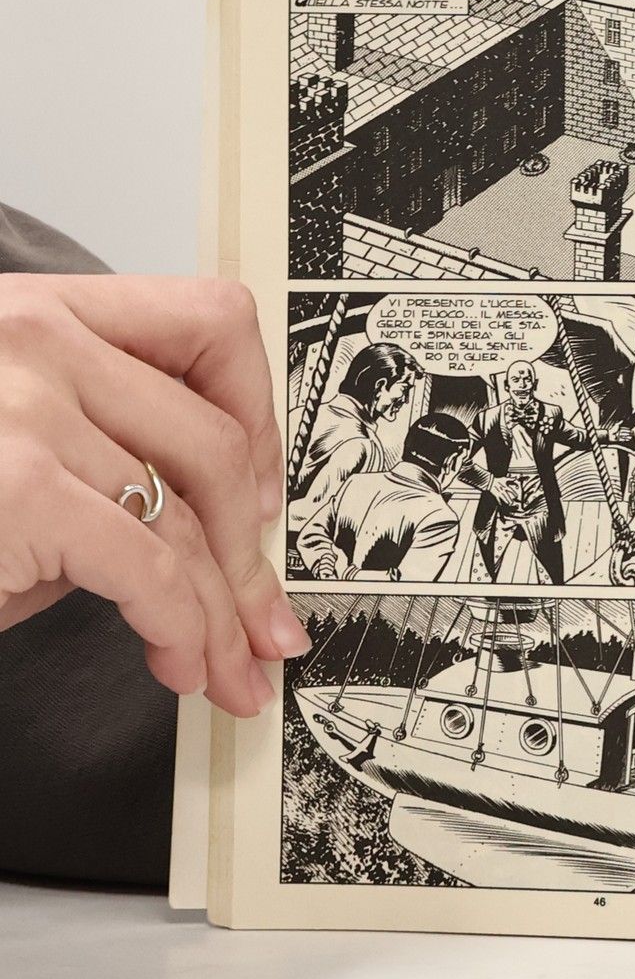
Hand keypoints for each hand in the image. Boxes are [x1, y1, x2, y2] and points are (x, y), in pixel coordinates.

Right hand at [0, 275, 306, 716]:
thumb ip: (95, 455)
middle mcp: (36, 339)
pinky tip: (179, 661)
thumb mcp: (4, 444)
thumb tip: (208, 538)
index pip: (209, 324)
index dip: (259, 419)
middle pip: (214, 442)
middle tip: (264, 619)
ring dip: (223, 611)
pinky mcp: (20, 486)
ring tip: (229, 667)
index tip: (265, 494)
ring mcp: (26, 406)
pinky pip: (152, 568)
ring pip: (190, 517)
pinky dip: (182, 628)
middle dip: (251, 549)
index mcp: (37, 311)